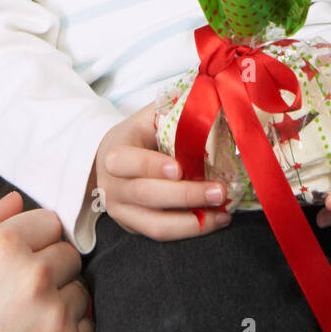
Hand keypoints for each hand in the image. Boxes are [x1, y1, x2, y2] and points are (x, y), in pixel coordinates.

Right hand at [0, 190, 91, 331]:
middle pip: (67, 253)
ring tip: (22, 316)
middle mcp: (34, 276)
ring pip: (77, 288)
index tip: (14, 260)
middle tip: (15, 291)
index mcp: (2, 247)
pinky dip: (67, 327)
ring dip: (58, 299)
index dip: (32, 240)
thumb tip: (13, 201)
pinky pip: (84, 321)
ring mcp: (54, 314)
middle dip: (48, 267)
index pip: (49, 221)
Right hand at [92, 102, 231, 240]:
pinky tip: (214, 220)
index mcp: (115, 152)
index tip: (179, 168)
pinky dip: (190, 230)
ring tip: (222, 213)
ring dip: (192, 223)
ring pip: (155, 226)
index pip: (127, 162)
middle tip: (218, 191)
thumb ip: (171, 109)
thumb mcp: (146, 118)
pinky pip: (161, 234)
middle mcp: (113, 186)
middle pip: (147, 195)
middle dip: (185, 196)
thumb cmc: (137, 136)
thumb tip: (209, 96)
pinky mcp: (133, 227)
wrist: (108, 161)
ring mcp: (121, 211)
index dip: (152, 166)